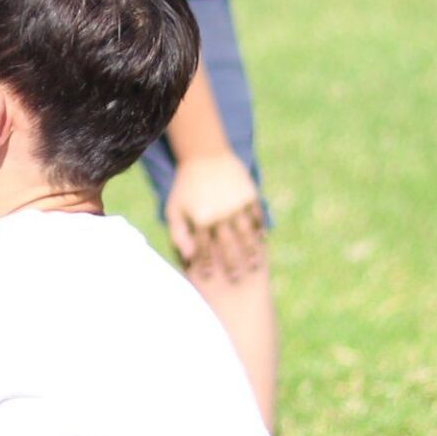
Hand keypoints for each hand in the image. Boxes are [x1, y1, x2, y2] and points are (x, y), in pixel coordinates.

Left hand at [165, 153, 265, 282]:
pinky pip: (257, 217)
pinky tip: (262, 240)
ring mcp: (236, 204)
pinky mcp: (249, 195)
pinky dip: (260, 229)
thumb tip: (188, 258)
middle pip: (227, 246)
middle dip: (231, 265)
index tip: (209, 278)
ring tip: (254, 265)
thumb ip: (178, 234)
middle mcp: (219, 213)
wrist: (204, 154)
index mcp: (199, 219)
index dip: (206, 265)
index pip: (203, 248)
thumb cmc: (186, 186)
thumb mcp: (174, 209)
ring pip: (246, 234)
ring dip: (251, 251)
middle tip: (236, 281)